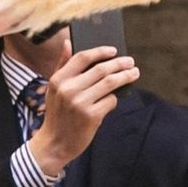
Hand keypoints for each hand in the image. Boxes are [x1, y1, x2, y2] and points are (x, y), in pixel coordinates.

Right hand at [28, 45, 139, 175]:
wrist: (55, 144)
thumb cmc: (56, 113)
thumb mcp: (53, 87)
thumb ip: (62, 64)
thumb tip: (68, 42)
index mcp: (58, 79)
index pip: (82, 57)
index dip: (100, 51)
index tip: (113, 50)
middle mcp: (69, 89)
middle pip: (100, 69)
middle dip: (119, 63)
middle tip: (130, 61)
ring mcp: (80, 103)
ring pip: (109, 83)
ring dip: (124, 76)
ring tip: (134, 73)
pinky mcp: (91, 117)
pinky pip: (110, 101)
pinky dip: (115, 97)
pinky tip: (117, 97)